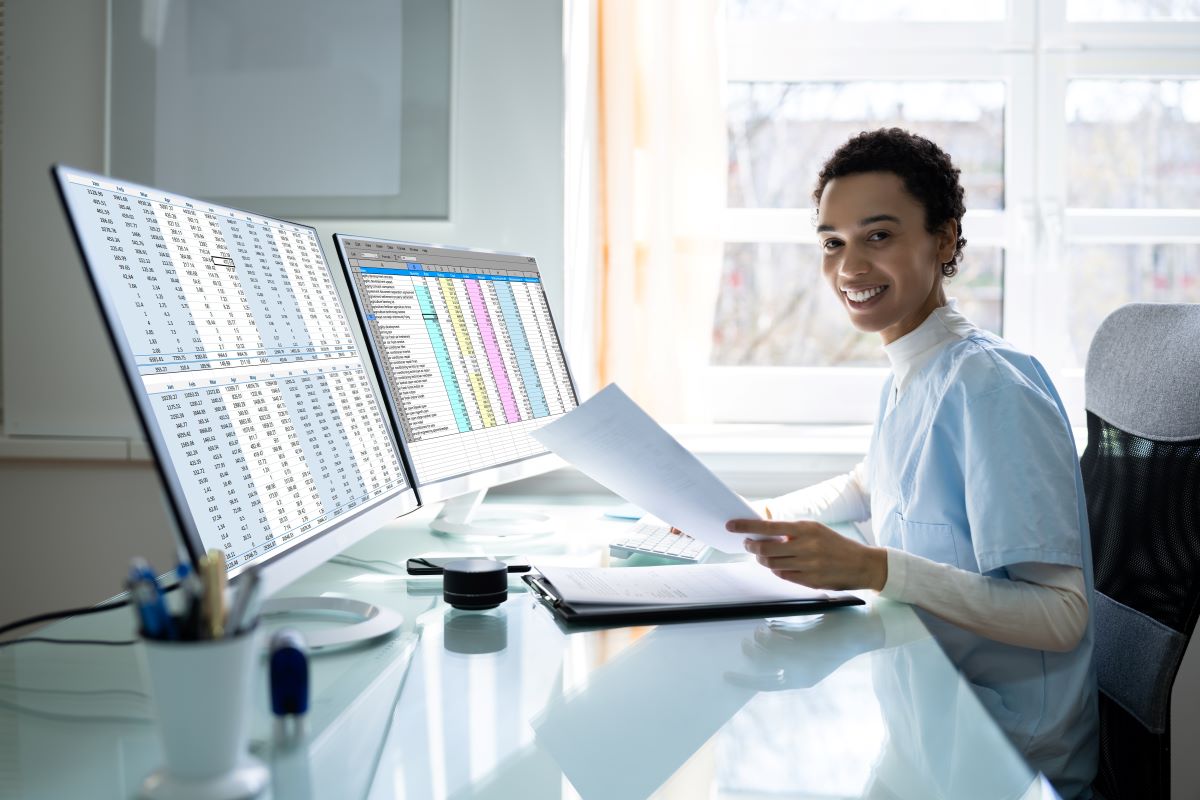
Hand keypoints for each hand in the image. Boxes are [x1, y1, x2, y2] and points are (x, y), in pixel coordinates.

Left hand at [727, 518, 887, 591]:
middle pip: (765, 548)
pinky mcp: (810, 580)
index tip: (731, 525)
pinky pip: (783, 575)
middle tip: (747, 544)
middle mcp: (806, 546)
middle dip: (751, 546)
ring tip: (763, 554)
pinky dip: (777, 570)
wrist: (862, 564)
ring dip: (762, 559)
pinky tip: (780, 565)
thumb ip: (792, 531)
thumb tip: (764, 532)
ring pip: (771, 563)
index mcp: (806, 528)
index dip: (746, 526)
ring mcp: (808, 565)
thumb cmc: (836, 544)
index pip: (769, 526)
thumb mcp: (816, 530)